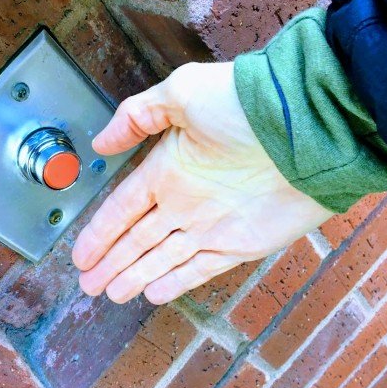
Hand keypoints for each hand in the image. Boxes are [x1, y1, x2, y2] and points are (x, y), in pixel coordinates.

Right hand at [72, 62, 331, 304]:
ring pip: (162, 259)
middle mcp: (185, 201)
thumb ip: (136, 116)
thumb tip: (100, 143)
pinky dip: (176, 282)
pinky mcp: (240, 244)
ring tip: (111, 295)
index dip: (99, 233)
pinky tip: (152, 293)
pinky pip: (201, 269)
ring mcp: (212, 225)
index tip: (80, 254)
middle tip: (88, 286)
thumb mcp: (182, 93)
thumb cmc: (244, 104)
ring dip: (135, 277)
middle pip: (137, 240)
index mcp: (167, 168)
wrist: (306, 126)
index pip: (123, 209)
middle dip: (111, 263)